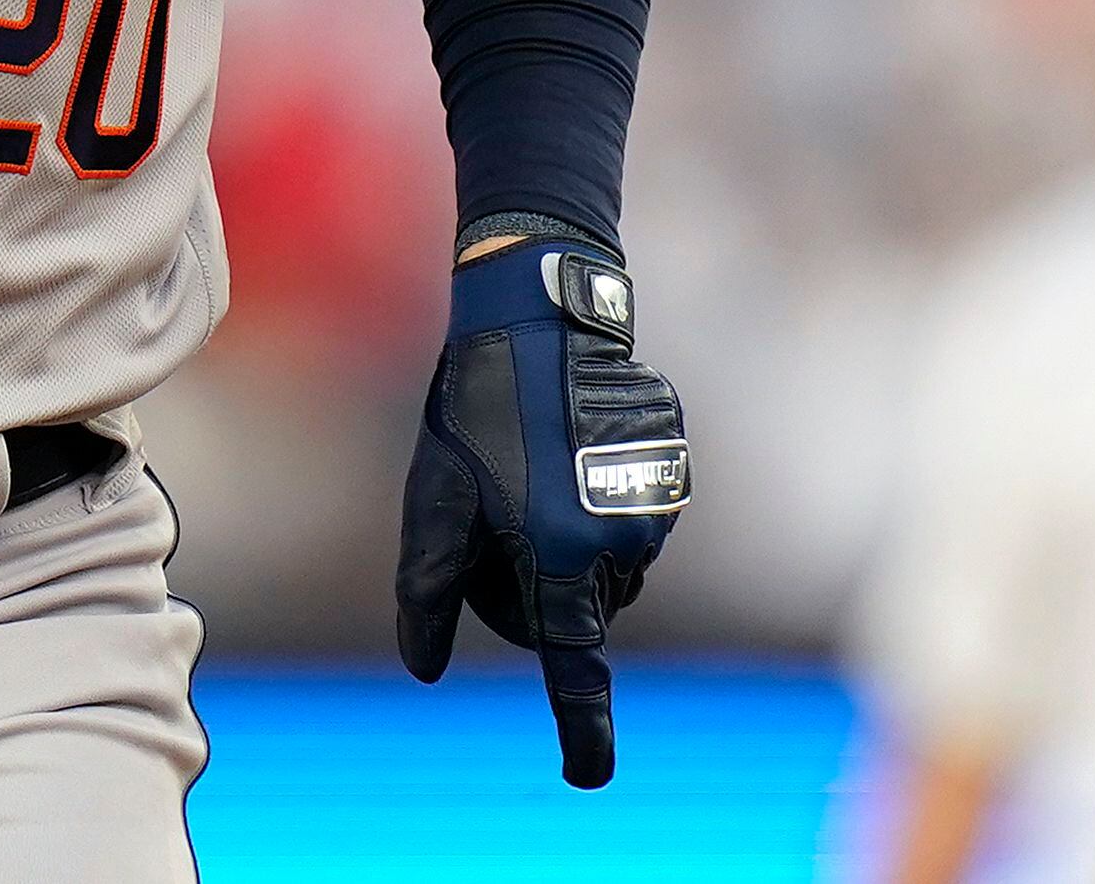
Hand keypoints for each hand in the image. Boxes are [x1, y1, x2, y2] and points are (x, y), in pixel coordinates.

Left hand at [395, 236, 688, 788]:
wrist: (542, 318)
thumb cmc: (477, 410)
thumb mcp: (437, 500)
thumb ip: (429, 591)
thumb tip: (422, 667)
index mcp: (561, 557)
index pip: (572, 665)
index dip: (580, 728)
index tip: (588, 776)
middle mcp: (620, 544)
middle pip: (577, 610)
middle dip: (536, 589)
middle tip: (490, 516)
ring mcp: (655, 507)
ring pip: (606, 569)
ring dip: (568, 547)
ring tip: (525, 471)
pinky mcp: (672, 474)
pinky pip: (629, 520)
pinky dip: (596, 506)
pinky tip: (562, 450)